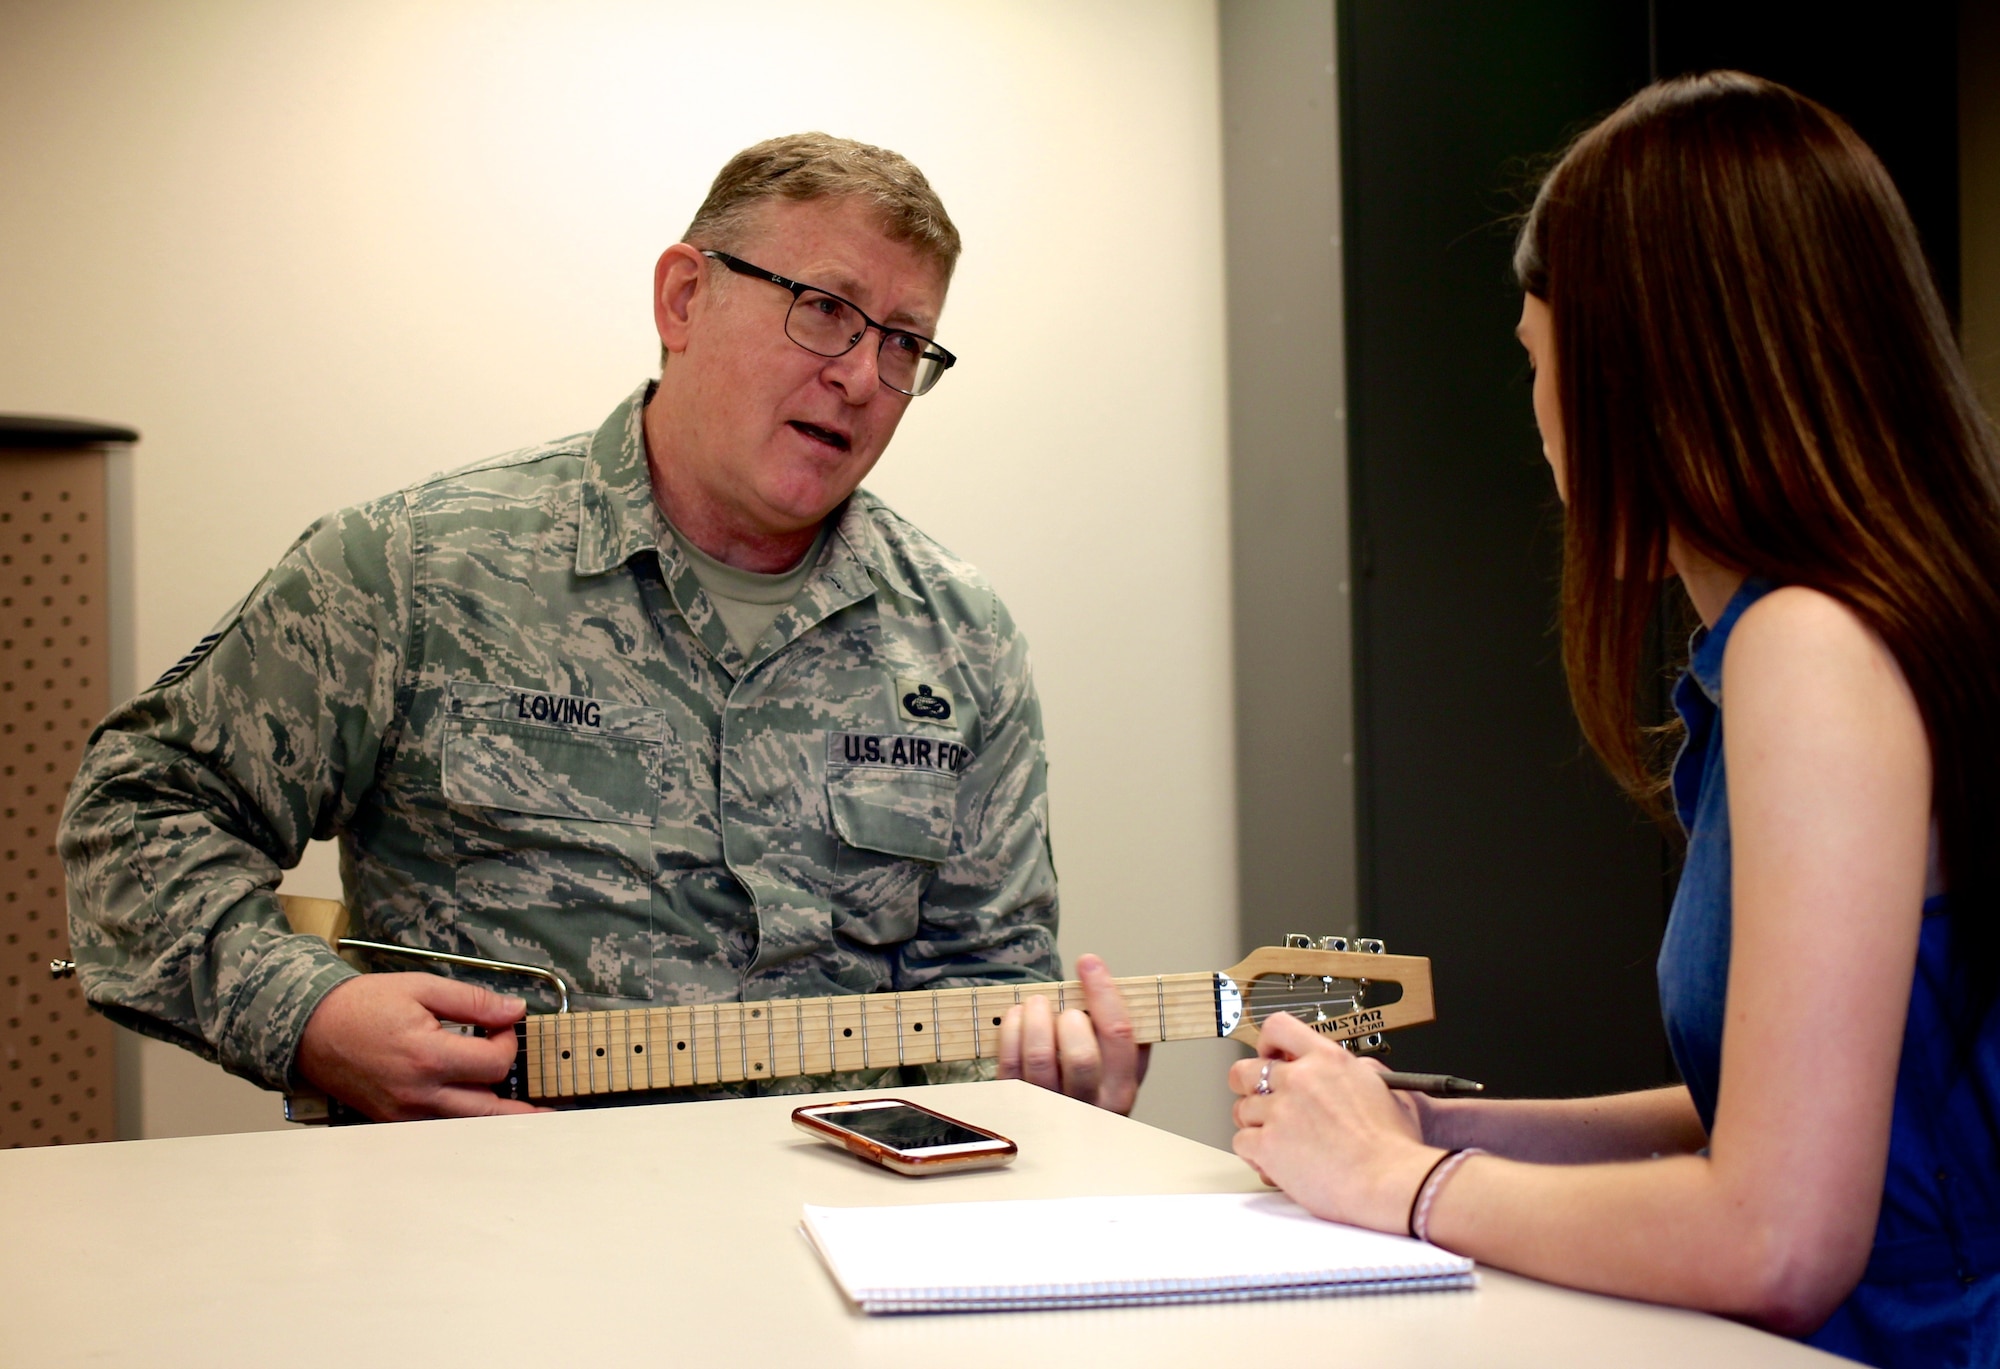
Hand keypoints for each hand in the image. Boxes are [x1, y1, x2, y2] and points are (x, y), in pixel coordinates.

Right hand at [296, 973, 542, 1120]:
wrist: (309, 1028)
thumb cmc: (362, 1005)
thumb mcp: (421, 988)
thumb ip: (473, 1001)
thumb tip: (514, 1009)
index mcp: (428, 1057)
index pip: (494, 1063)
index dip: (507, 1041)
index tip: (501, 1024)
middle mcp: (418, 1093)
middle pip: (488, 1108)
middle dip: (518, 1101)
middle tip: (549, 1109)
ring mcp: (404, 1113)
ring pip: (466, 1125)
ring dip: (497, 1120)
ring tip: (532, 1124)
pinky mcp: (393, 1121)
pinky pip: (439, 1126)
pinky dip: (462, 1121)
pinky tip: (481, 1117)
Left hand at [995, 954, 1149, 1113]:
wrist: (1060, 1138)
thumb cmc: (1090, 1095)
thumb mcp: (1120, 1074)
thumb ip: (1127, 1039)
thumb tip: (1115, 988)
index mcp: (1121, 1091)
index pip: (1119, 1035)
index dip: (1103, 992)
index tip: (1089, 963)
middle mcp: (1088, 1107)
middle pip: (1081, 1056)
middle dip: (1069, 1018)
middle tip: (1063, 1006)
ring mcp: (1048, 1110)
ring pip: (1039, 1058)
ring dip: (1035, 1018)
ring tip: (1036, 1004)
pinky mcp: (1016, 1105)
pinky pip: (1010, 1063)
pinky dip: (1011, 1030)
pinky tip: (1017, 1017)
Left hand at [1227, 1012, 1438, 1230]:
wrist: (1389, 1180)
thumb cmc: (1394, 1145)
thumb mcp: (1385, 1089)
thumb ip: (1357, 1074)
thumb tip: (1343, 1074)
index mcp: (1327, 1059)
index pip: (1279, 1027)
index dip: (1267, 1043)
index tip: (1270, 1056)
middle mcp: (1299, 1079)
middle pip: (1245, 1070)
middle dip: (1247, 1086)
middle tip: (1261, 1101)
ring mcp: (1280, 1111)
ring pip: (1241, 1109)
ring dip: (1253, 1124)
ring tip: (1275, 1139)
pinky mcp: (1268, 1145)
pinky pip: (1241, 1142)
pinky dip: (1253, 1153)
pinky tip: (1272, 1161)